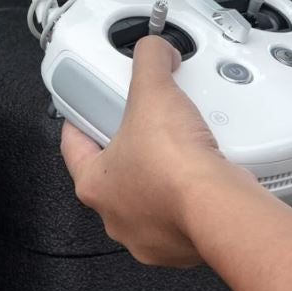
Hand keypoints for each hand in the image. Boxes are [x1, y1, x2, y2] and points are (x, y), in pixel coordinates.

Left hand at [61, 36, 244, 266]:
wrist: (218, 207)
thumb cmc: (174, 166)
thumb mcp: (153, 92)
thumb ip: (150, 61)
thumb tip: (153, 49)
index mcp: (93, 184)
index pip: (73, 147)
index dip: (79, 122)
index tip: (87, 110)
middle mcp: (116, 215)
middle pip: (115, 170)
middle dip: (130, 145)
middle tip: (145, 123)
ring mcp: (150, 234)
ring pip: (148, 194)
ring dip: (161, 172)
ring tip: (178, 145)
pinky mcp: (183, 241)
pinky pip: (181, 210)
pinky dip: (190, 192)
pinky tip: (201, 171)